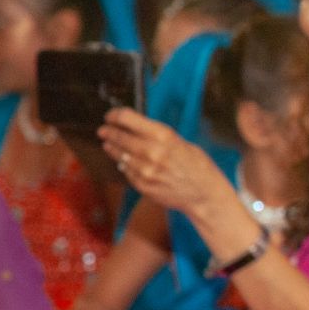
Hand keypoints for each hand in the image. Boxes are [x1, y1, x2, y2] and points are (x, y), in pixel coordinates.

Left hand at [99, 109, 230, 217]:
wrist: (204, 194)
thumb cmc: (198, 166)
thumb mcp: (182, 142)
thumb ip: (158, 136)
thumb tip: (134, 128)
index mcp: (163, 136)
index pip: (126, 118)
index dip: (115, 115)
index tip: (111, 116)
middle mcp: (151, 152)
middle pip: (118, 136)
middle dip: (108, 131)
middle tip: (104, 130)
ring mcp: (144, 170)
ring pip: (118, 154)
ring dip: (112, 147)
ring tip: (109, 144)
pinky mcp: (141, 184)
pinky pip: (125, 170)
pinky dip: (123, 164)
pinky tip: (124, 161)